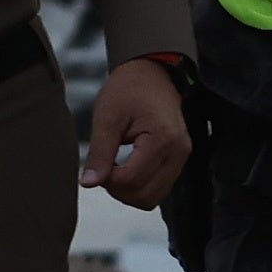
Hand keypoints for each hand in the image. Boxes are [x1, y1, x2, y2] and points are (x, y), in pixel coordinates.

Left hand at [81, 55, 193, 208]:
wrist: (151, 73)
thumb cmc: (129, 89)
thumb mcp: (107, 117)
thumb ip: (99, 153)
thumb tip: (89, 183)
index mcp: (162, 138)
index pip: (132, 180)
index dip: (109, 181)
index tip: (98, 166)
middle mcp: (178, 151)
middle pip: (145, 196)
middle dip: (119, 190)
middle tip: (104, 169)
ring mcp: (181, 157)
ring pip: (153, 198)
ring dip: (129, 192)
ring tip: (115, 169)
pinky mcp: (179, 160)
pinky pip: (159, 189)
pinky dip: (140, 187)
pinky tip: (127, 169)